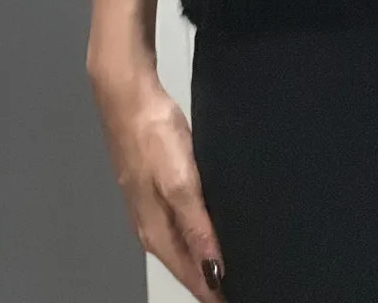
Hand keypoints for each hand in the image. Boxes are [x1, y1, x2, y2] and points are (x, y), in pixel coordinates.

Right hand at [88, 55, 225, 300]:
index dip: (215, 291)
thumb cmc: (152, 137)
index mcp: (156, 232)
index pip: (191, 275)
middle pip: (186, 264)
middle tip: (248, 283)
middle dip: (212, 279)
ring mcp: (152, 205)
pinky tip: (215, 225)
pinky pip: (183, 221)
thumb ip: (197, 227)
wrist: (129, 95)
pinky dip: (200, 232)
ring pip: (184, 244)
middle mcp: (152, 225)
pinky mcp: (157, 185)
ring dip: (206, 257)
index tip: (244, 295)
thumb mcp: (180, 183)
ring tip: (237, 264)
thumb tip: (214, 271)